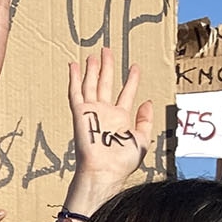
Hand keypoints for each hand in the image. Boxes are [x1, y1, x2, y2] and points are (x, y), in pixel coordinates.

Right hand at [64, 49, 154, 214]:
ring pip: (91, 84)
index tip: (135, 67)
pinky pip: (75, 92)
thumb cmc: (122, 161)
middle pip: (106, 83)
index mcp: (119, 118)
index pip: (126, 93)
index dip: (132, 79)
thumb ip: (145, 120)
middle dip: (107, 67)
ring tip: (93, 54)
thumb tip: (147, 102)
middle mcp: (105, 112)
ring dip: (92, 69)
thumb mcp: (142, 139)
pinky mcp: (79, 113)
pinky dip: (74, 78)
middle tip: (107, 50)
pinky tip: (73, 65)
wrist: (104, 170)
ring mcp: (91, 112)